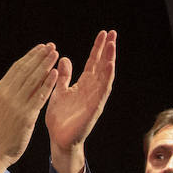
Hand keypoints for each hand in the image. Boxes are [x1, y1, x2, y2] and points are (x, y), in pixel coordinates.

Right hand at [0, 44, 60, 172]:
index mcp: (0, 90)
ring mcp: (16, 104)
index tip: (41, 47)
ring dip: (46, 65)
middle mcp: (6, 94)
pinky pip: (39, 96)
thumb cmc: (0, 130)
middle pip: (26, 70)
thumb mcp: (1, 106)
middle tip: (52, 46)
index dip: (30, 56)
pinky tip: (56, 73)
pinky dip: (48, 83)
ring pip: (33, 80)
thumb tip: (23, 78)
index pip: (17, 68)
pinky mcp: (26, 116)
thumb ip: (10, 92)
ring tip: (56, 54)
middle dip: (40, 56)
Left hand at [44, 30, 116, 172]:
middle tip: (113, 33)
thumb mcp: (60, 91)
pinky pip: (102, 92)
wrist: (59, 139)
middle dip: (108, 50)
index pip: (93, 62)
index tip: (104, 33)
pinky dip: (106, 79)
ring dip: (109, 61)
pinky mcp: (94, 109)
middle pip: (102, 66)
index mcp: (83, 85)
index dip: (98, 48)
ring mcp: (95, 99)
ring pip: (105, 77)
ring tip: (113, 46)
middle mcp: (92, 90)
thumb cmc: (60, 118)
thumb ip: (64, 76)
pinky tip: (110, 67)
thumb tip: (65, 58)